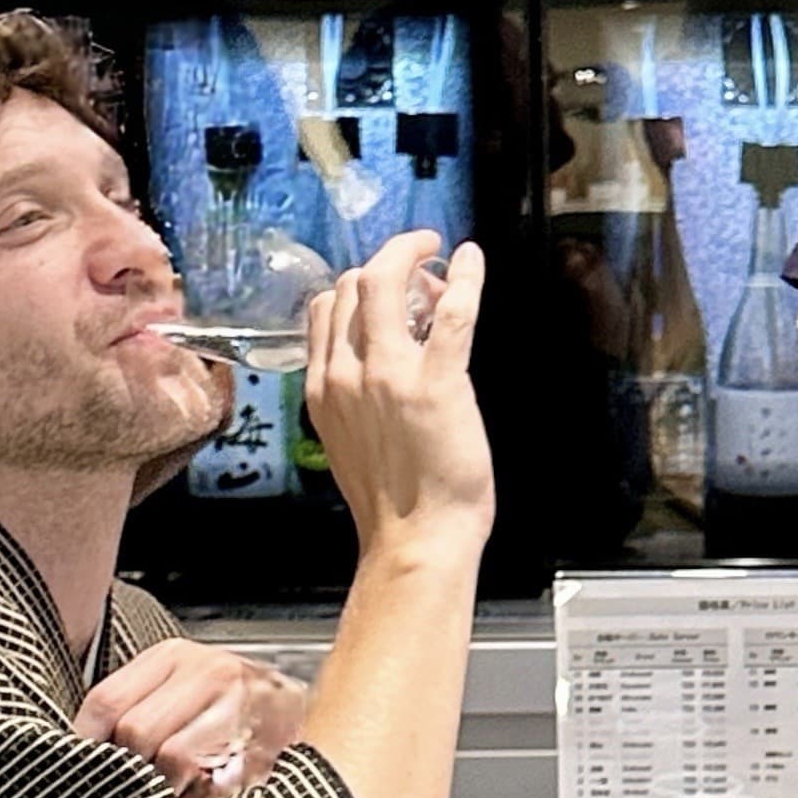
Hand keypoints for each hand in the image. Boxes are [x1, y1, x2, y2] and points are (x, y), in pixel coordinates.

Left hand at [75, 639, 308, 797]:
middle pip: (138, 732)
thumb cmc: (234, 707)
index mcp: (177, 656)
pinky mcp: (270, 744)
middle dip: (135, 768)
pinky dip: (202, 797)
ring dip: (168, 786)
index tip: (88, 765)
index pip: (108, 701)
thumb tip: (83, 751)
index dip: (89, 742)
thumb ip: (136, 707)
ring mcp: (245, 706)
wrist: (305, 714)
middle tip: (142, 783)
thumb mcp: (181, 687)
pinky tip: (205, 793)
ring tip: (177, 790)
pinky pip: (216, 783)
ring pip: (174, 758)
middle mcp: (212, 672)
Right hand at [301, 230, 495, 561]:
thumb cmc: (393, 502)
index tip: (391, 290)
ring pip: (388, 283)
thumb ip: (353, 395)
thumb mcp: (349, 439)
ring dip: (414, 257)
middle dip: (388, 264)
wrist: (416, 540)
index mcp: (324, 387)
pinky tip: (473, 260)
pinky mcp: (438, 383)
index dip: (360, 287)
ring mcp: (389, 375)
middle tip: (421, 263)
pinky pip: (452, 313)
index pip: (327, 308)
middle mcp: (346, 373)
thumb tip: (378, 359)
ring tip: (441, 258)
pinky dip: (466, 278)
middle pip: (354, 285)